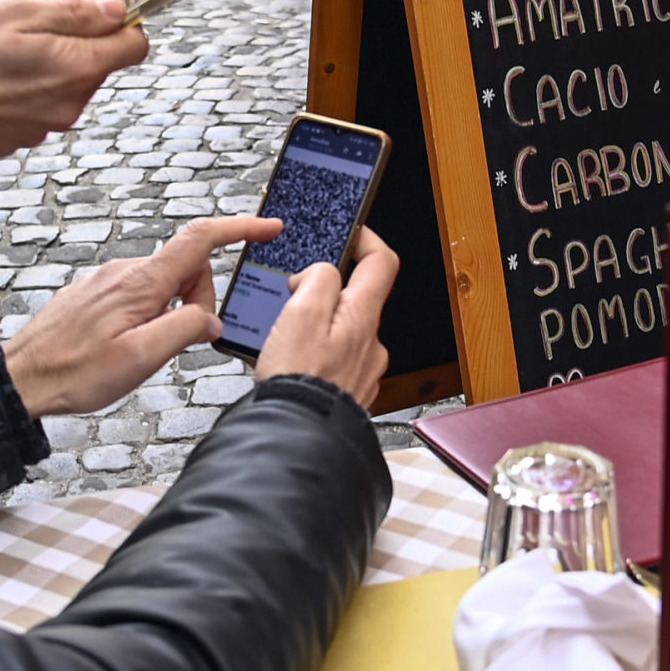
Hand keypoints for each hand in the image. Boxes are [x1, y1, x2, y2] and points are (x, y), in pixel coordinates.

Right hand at [0, 0, 148, 157]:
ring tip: (0, 59)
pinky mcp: (17, 140)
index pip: (134, 47)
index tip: (98, 15)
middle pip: (94, 69)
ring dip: (44, 73)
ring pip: (62, 91)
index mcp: (76, 69)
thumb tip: (117, 11)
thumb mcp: (21, 13)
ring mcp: (43, 128)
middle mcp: (68, 106)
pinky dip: (20, 96)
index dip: (120, 26)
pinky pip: (34, 111)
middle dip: (73, 49)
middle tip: (28, 34)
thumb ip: (77, 14)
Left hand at [3, 216, 275, 417]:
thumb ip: (186, 330)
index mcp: (142, 282)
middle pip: (187, 268)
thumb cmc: (75, 372)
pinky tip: (130, 345)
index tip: (270, 228)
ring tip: (146, 350)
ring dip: (172, 313)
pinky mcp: (97, 293)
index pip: (200, 240)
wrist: (21, 378)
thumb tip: (211, 320)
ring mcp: (108, 280)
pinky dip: (151, 314)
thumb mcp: (142, 358)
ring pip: (164, 284)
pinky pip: (141, 293)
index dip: (240, 228)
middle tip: (180, 340)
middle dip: (199, 300)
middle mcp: (125, 271)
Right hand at [257, 229, 395, 408]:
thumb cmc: (298, 381)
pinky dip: (320, 357)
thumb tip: (321, 274)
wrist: (298, 437)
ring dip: (321, 329)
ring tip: (288, 341)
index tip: (351, 233)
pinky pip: (339, 362)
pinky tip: (296, 366)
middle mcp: (372, 343)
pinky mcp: (351, 392)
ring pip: (346, 333)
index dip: (366, 239)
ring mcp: (364, 370)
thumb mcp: (301, 312)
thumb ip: (318, 279)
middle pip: (358, 299)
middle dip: (328, 293)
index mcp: (363, 316)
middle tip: (294, 300)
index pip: (381, 262)